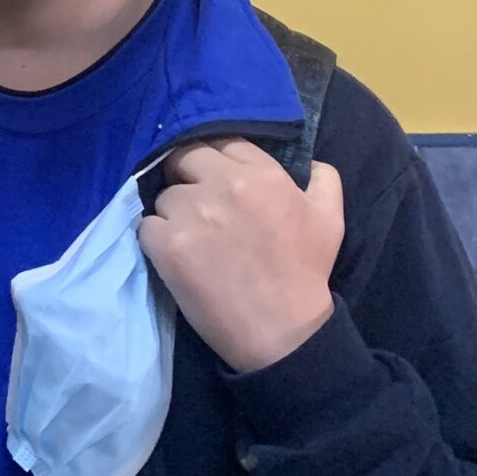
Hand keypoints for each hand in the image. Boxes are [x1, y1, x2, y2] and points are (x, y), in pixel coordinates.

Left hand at [138, 139, 342, 373]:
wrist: (283, 332)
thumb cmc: (306, 274)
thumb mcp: (330, 220)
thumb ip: (323, 180)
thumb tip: (311, 161)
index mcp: (261, 174)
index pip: (222, 142)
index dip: (216, 159)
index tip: (215, 178)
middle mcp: (223, 185)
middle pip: (184, 158)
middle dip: (187, 176)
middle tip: (195, 203)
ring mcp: (192, 213)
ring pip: (164, 195)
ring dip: (173, 213)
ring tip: (191, 238)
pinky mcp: (167, 244)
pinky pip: (146, 226)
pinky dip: (156, 239)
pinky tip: (175, 255)